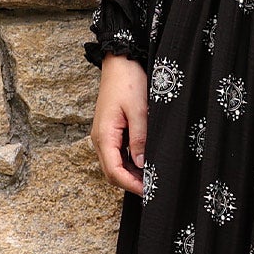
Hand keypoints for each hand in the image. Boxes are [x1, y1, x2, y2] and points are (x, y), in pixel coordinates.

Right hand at [90, 55, 148, 194]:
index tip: (149, 191)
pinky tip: (145, 165)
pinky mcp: (111, 132)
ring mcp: (104, 136)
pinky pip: (117, 155)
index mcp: (104, 135)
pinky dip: (130, 164)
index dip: (131, 185)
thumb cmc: (129, 82)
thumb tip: (141, 164)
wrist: (121, 62)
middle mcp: (100, 139)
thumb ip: (140, 138)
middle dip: (131, 184)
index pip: (113, 171)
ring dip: (130, 175)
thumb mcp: (139, 110)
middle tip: (153, 189)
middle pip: (111, 173)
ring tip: (151, 179)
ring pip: (114, 165)